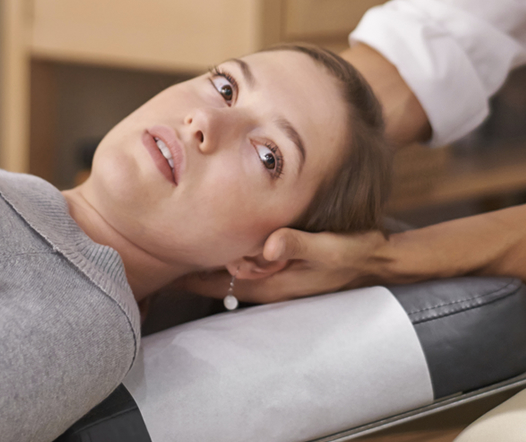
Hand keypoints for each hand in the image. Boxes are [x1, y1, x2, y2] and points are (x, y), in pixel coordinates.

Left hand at [173, 228, 387, 303]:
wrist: (379, 260)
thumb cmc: (355, 255)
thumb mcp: (332, 248)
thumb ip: (302, 245)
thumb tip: (270, 245)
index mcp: (270, 284)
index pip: (214, 284)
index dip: (184, 278)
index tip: (153, 271)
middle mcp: (265, 285)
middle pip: (211, 280)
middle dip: (183, 271)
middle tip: (147, 256)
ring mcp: (270, 278)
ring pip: (224, 273)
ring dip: (201, 262)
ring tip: (167, 246)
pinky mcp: (278, 268)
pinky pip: (241, 265)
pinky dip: (223, 255)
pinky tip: (214, 240)